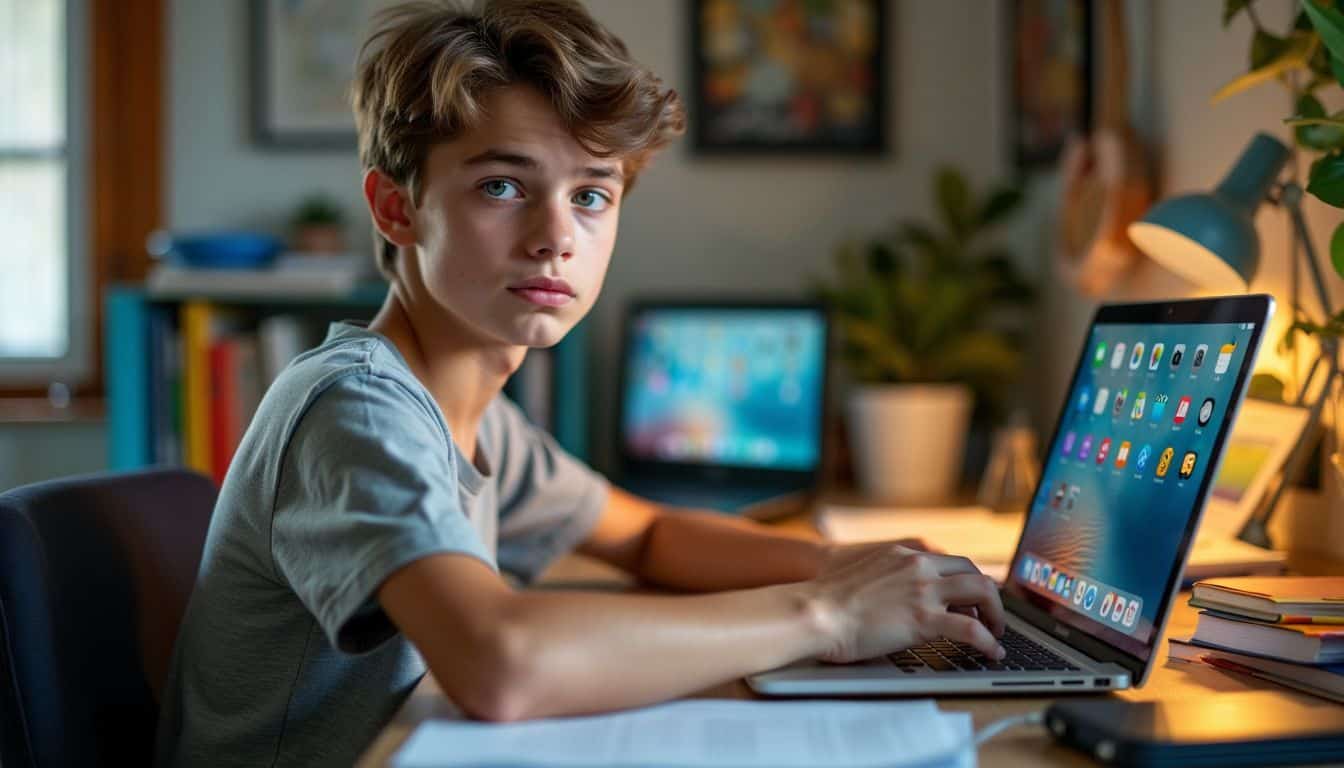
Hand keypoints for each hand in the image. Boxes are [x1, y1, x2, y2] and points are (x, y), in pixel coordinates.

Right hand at [805, 544, 1004, 663]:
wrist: (816, 613)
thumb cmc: (828, 601)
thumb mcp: (863, 573)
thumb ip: (888, 577)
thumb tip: (896, 595)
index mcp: (904, 555)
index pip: (952, 561)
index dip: (969, 581)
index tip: (974, 598)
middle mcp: (919, 566)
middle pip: (974, 573)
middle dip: (990, 597)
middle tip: (991, 617)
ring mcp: (924, 591)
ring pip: (982, 593)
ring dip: (996, 615)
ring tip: (995, 634)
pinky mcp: (925, 619)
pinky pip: (971, 629)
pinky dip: (988, 641)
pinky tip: (992, 652)